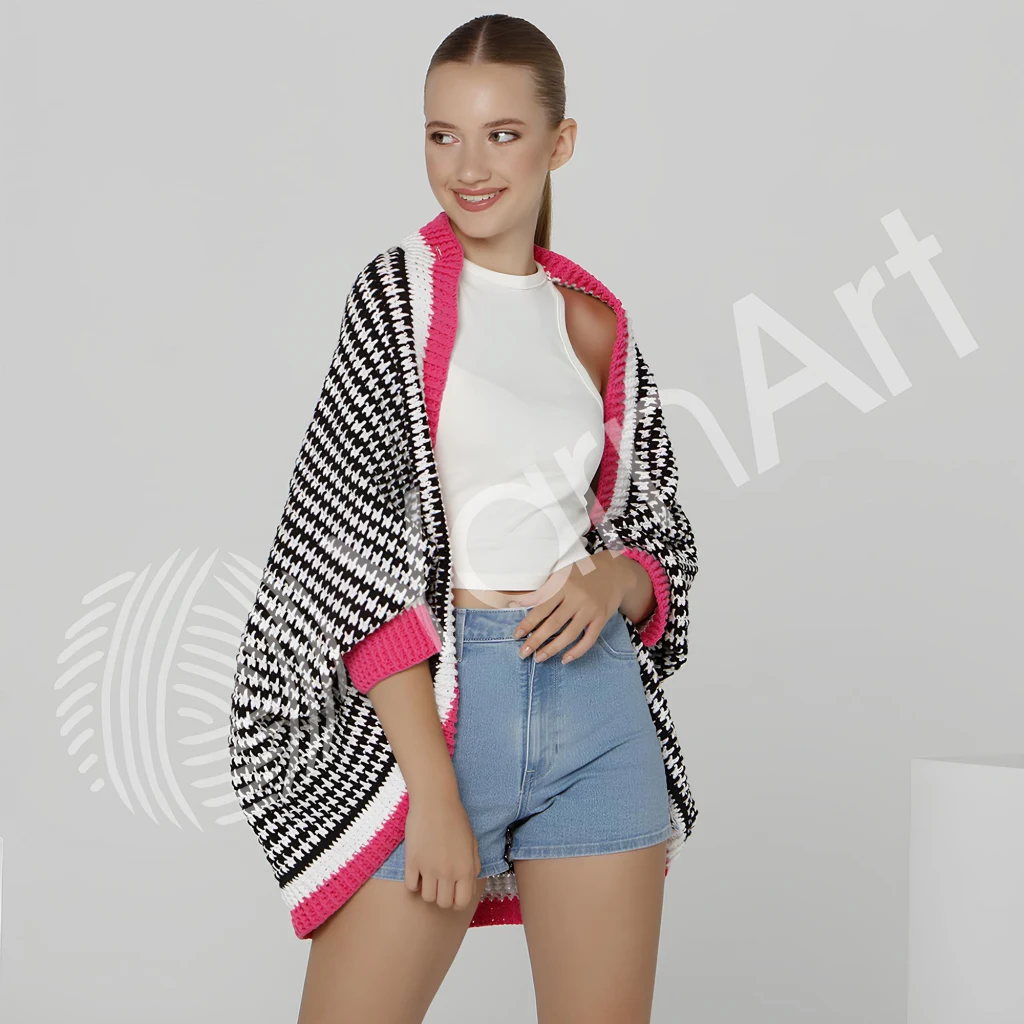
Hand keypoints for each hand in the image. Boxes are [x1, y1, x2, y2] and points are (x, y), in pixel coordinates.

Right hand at [403, 788, 480, 909]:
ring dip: (427, 890)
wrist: (435, 801)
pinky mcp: (412, 861)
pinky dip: (413, 883)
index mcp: (466, 868)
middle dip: (442, 897)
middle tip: (439, 884)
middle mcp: (449, 872)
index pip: (462, 902)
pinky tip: (416, 871)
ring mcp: (429, 868)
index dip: (457, 901)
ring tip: (427, 876)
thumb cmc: (455, 818)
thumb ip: (473, 865)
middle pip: (443, 903)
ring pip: (427, 897)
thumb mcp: (472, 842)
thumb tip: (469, 882)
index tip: (452, 894)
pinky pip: (410, 886)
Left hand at [509, 551, 633, 664]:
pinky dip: (577, 651)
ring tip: (539, 658)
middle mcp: (577, 598)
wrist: (615, 571)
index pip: (542, 607)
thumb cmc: (583, 572)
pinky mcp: (601, 619)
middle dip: (536, 640)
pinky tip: (565, 659)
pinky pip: (589, 639)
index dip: (528, 623)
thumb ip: (542, 590)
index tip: (517, 635)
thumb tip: (517, 602)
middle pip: (554, 624)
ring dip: (553, 649)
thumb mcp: (561, 575)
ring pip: (570, 634)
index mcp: (564, 585)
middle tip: (523, 653)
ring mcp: (591, 610)